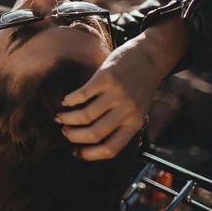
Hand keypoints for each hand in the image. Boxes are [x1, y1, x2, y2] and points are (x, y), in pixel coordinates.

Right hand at [56, 13, 189, 160]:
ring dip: (68, 119)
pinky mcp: (107, 78)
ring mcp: (117, 94)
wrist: (151, 56)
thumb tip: (91, 138)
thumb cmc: (141, 85)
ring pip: (86, 115)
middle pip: (94, 133)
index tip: (75, 152)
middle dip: (74, 136)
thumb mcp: (138, 109)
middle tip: (64, 132)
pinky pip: (83, 94)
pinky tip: (65, 101)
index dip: (89, 154)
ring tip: (60, 117)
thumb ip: (120, 123)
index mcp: (135, 123)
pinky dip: (70, 100)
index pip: (111, 148)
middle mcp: (127, 111)